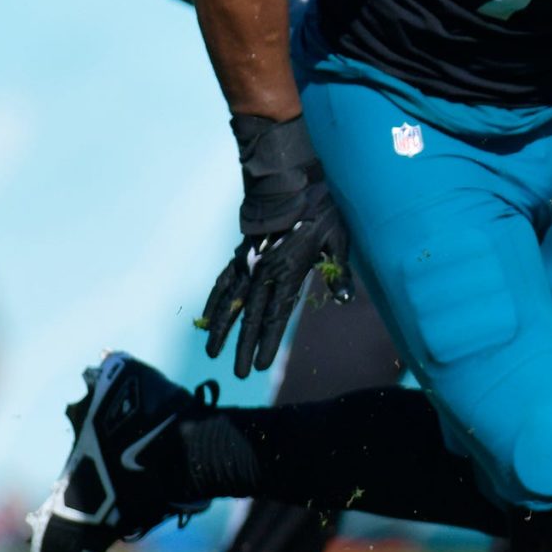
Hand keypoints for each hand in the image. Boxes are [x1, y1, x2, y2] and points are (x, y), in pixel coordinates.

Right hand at [202, 114, 351, 378]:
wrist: (291, 179)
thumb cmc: (322, 210)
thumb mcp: (340, 239)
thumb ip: (340, 272)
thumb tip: (346, 300)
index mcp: (288, 271)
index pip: (276, 315)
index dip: (268, 342)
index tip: (261, 365)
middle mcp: (264, 270)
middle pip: (251, 316)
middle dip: (244, 346)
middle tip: (238, 373)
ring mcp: (250, 262)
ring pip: (231, 301)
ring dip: (221, 328)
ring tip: (212, 353)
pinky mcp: (243, 253)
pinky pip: (224, 280)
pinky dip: (213, 300)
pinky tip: (205, 317)